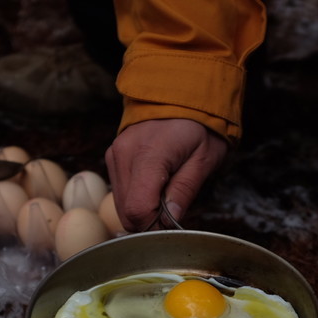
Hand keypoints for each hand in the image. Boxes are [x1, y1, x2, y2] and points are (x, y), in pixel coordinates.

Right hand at [104, 118, 228, 231]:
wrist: (182, 91)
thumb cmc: (199, 124)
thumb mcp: (204, 158)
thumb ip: (185, 190)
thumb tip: (169, 221)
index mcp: (149, 154)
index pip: (138, 210)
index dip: (156, 226)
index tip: (172, 224)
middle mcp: (125, 154)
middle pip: (127, 212)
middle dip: (149, 221)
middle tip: (173, 210)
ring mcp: (115, 154)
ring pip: (121, 205)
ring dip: (143, 209)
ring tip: (166, 193)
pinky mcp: (113, 156)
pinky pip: (120, 191)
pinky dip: (136, 197)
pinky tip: (154, 185)